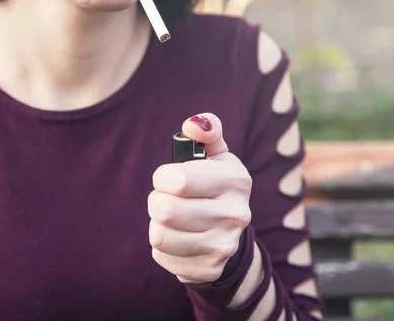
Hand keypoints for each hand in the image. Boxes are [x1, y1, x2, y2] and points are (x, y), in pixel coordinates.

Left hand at [148, 113, 252, 283]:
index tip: (168, 177)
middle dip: (156, 200)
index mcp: (237, 180)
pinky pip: (162, 256)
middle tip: (166, 198)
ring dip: (157, 223)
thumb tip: (193, 124)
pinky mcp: (208, 270)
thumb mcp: (215, 155)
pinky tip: (178, 238)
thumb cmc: (213, 184)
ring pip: (159, 235)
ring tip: (172, 218)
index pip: (179, 180)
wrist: (229, 233)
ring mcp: (224, 246)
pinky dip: (162, 246)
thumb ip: (207, 132)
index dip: (163, 177)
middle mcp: (236, 215)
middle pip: (165, 210)